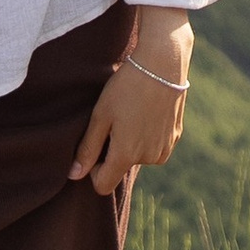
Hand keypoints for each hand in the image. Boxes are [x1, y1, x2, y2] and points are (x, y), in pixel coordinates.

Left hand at [70, 11, 191, 195]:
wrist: (162, 64)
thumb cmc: (126, 87)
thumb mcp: (100, 115)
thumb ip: (87, 148)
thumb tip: (74, 175)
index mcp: (126, 154)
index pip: (103, 185)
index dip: (93, 171)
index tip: (94, 147)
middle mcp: (148, 158)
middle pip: (121, 167)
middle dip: (114, 151)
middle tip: (114, 119)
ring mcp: (164, 148)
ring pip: (138, 157)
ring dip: (132, 143)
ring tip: (131, 113)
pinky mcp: (175, 137)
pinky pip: (154, 147)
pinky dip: (147, 136)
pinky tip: (146, 112)